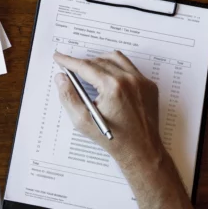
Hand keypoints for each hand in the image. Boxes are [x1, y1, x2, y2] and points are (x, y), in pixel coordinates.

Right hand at [53, 51, 161, 165]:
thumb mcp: (83, 121)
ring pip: (115, 58)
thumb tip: (61, 77)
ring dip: (99, 60)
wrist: (142, 151)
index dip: (69, 61)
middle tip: (71, 68)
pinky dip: (116, 67)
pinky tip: (108, 77)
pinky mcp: (149, 85)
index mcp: (112, 86)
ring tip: (89, 69)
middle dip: (82, 63)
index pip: (85, 66)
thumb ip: (68, 97)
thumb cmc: (113, 138)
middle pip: (99, 61)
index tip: (59, 57)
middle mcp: (129, 79)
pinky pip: (130, 67)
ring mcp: (141, 81)